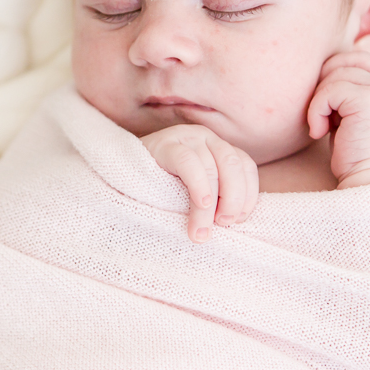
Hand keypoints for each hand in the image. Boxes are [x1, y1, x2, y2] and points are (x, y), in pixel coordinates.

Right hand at [140, 124, 258, 241]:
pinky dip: (199, 187)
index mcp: (219, 148)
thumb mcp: (195, 194)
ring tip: (202, 231)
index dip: (248, 194)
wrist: (121, 176)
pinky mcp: (166, 143)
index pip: (245, 165)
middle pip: (233, 164)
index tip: (239, 220)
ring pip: (212, 168)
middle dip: (234, 199)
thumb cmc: (163, 192)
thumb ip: (217, 200)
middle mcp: (207, 138)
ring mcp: (186, 137)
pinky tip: (201, 205)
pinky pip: (189, 163)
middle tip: (224, 225)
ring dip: (210, 206)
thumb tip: (234, 222)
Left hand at [306, 51, 369, 188]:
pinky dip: (317, 110)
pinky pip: (330, 91)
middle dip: (325, 83)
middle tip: (321, 112)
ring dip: (319, 100)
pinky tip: (319, 132)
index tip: (326, 102)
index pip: (359, 58)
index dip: (335, 71)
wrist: (366, 182)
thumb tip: (323, 71)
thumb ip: (347, 91)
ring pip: (335, 75)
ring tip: (321, 126)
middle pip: (346, 61)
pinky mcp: (368, 101)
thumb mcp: (353, 115)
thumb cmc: (354, 153)